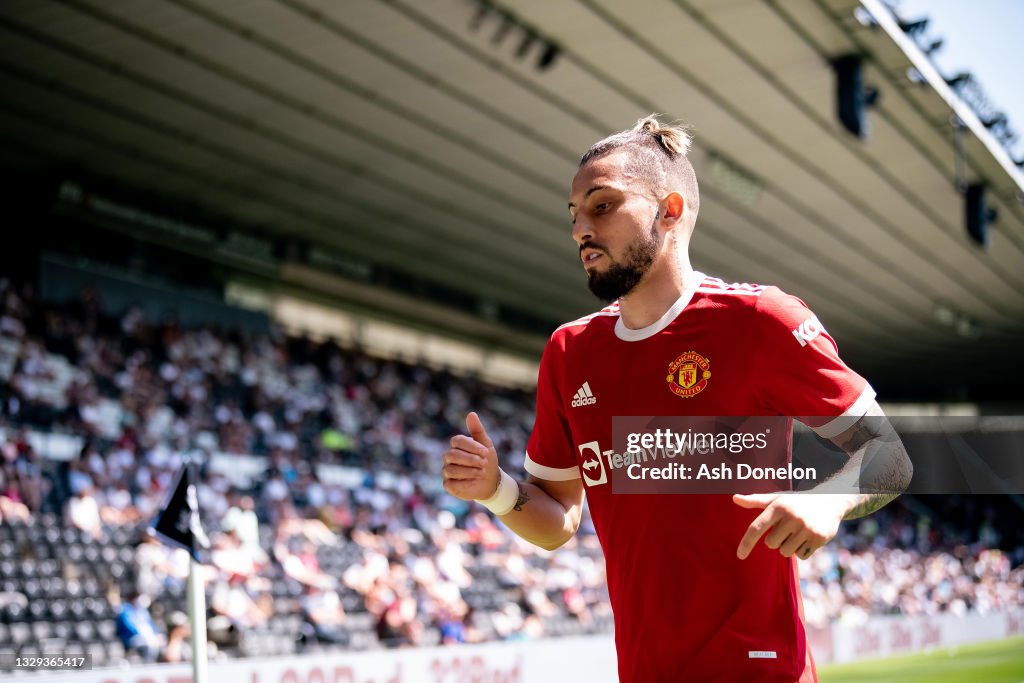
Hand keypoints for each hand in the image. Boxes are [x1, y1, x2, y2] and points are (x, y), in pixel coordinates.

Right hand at [442, 412, 499, 501]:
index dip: (472, 446)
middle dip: (471, 460)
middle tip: (484, 463)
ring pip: (451, 469)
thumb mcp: (486, 444)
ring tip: (482, 472)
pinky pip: (451, 483)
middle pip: (452, 455)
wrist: (491, 481)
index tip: (486, 452)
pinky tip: (474, 481)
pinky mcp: (448, 485)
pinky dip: (465, 483)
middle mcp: (449, 457)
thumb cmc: (486, 460)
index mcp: (457, 445)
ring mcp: (447, 471)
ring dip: (469, 471)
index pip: (457, 441)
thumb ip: (477, 430)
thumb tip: (471, 414)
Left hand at [733, 493, 850, 560]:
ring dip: (789, 546)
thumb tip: (734, 498)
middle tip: (787, 527)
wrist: (830, 500)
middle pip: (771, 544)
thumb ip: (755, 500)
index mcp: (778, 506)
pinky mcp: (819, 538)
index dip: (747, 542)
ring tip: (798, 532)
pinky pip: (801, 556)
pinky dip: (802, 550)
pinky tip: (808, 537)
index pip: (757, 527)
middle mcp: (792, 516)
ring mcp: (806, 527)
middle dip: (776, 539)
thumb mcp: (777, 499)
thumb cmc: (796, 501)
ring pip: (786, 552)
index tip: (740, 555)